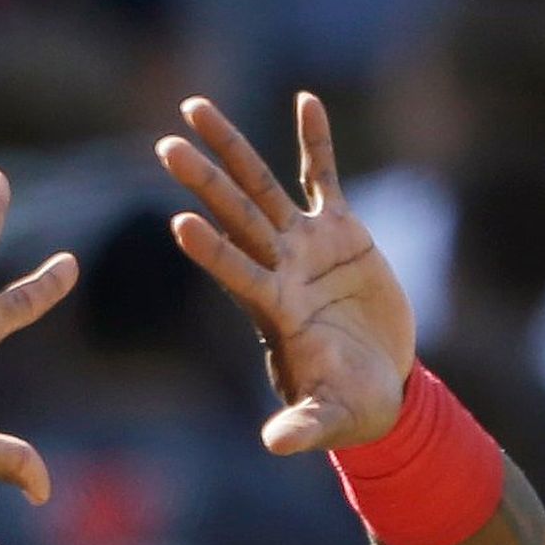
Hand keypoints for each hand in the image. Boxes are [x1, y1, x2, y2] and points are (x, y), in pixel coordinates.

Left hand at [158, 92, 414, 454]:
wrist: (381, 387)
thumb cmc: (350, 408)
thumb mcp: (329, 420)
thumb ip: (303, 427)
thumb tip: (275, 445)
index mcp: (275, 311)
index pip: (236, 273)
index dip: (212, 251)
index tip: (178, 224)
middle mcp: (281, 270)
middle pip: (236, 215)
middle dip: (203, 180)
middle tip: (164, 145)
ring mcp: (306, 247)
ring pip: (263, 186)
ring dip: (232, 147)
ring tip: (194, 107)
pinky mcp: (340, 232)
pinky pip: (324, 177)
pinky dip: (317, 140)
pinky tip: (306, 100)